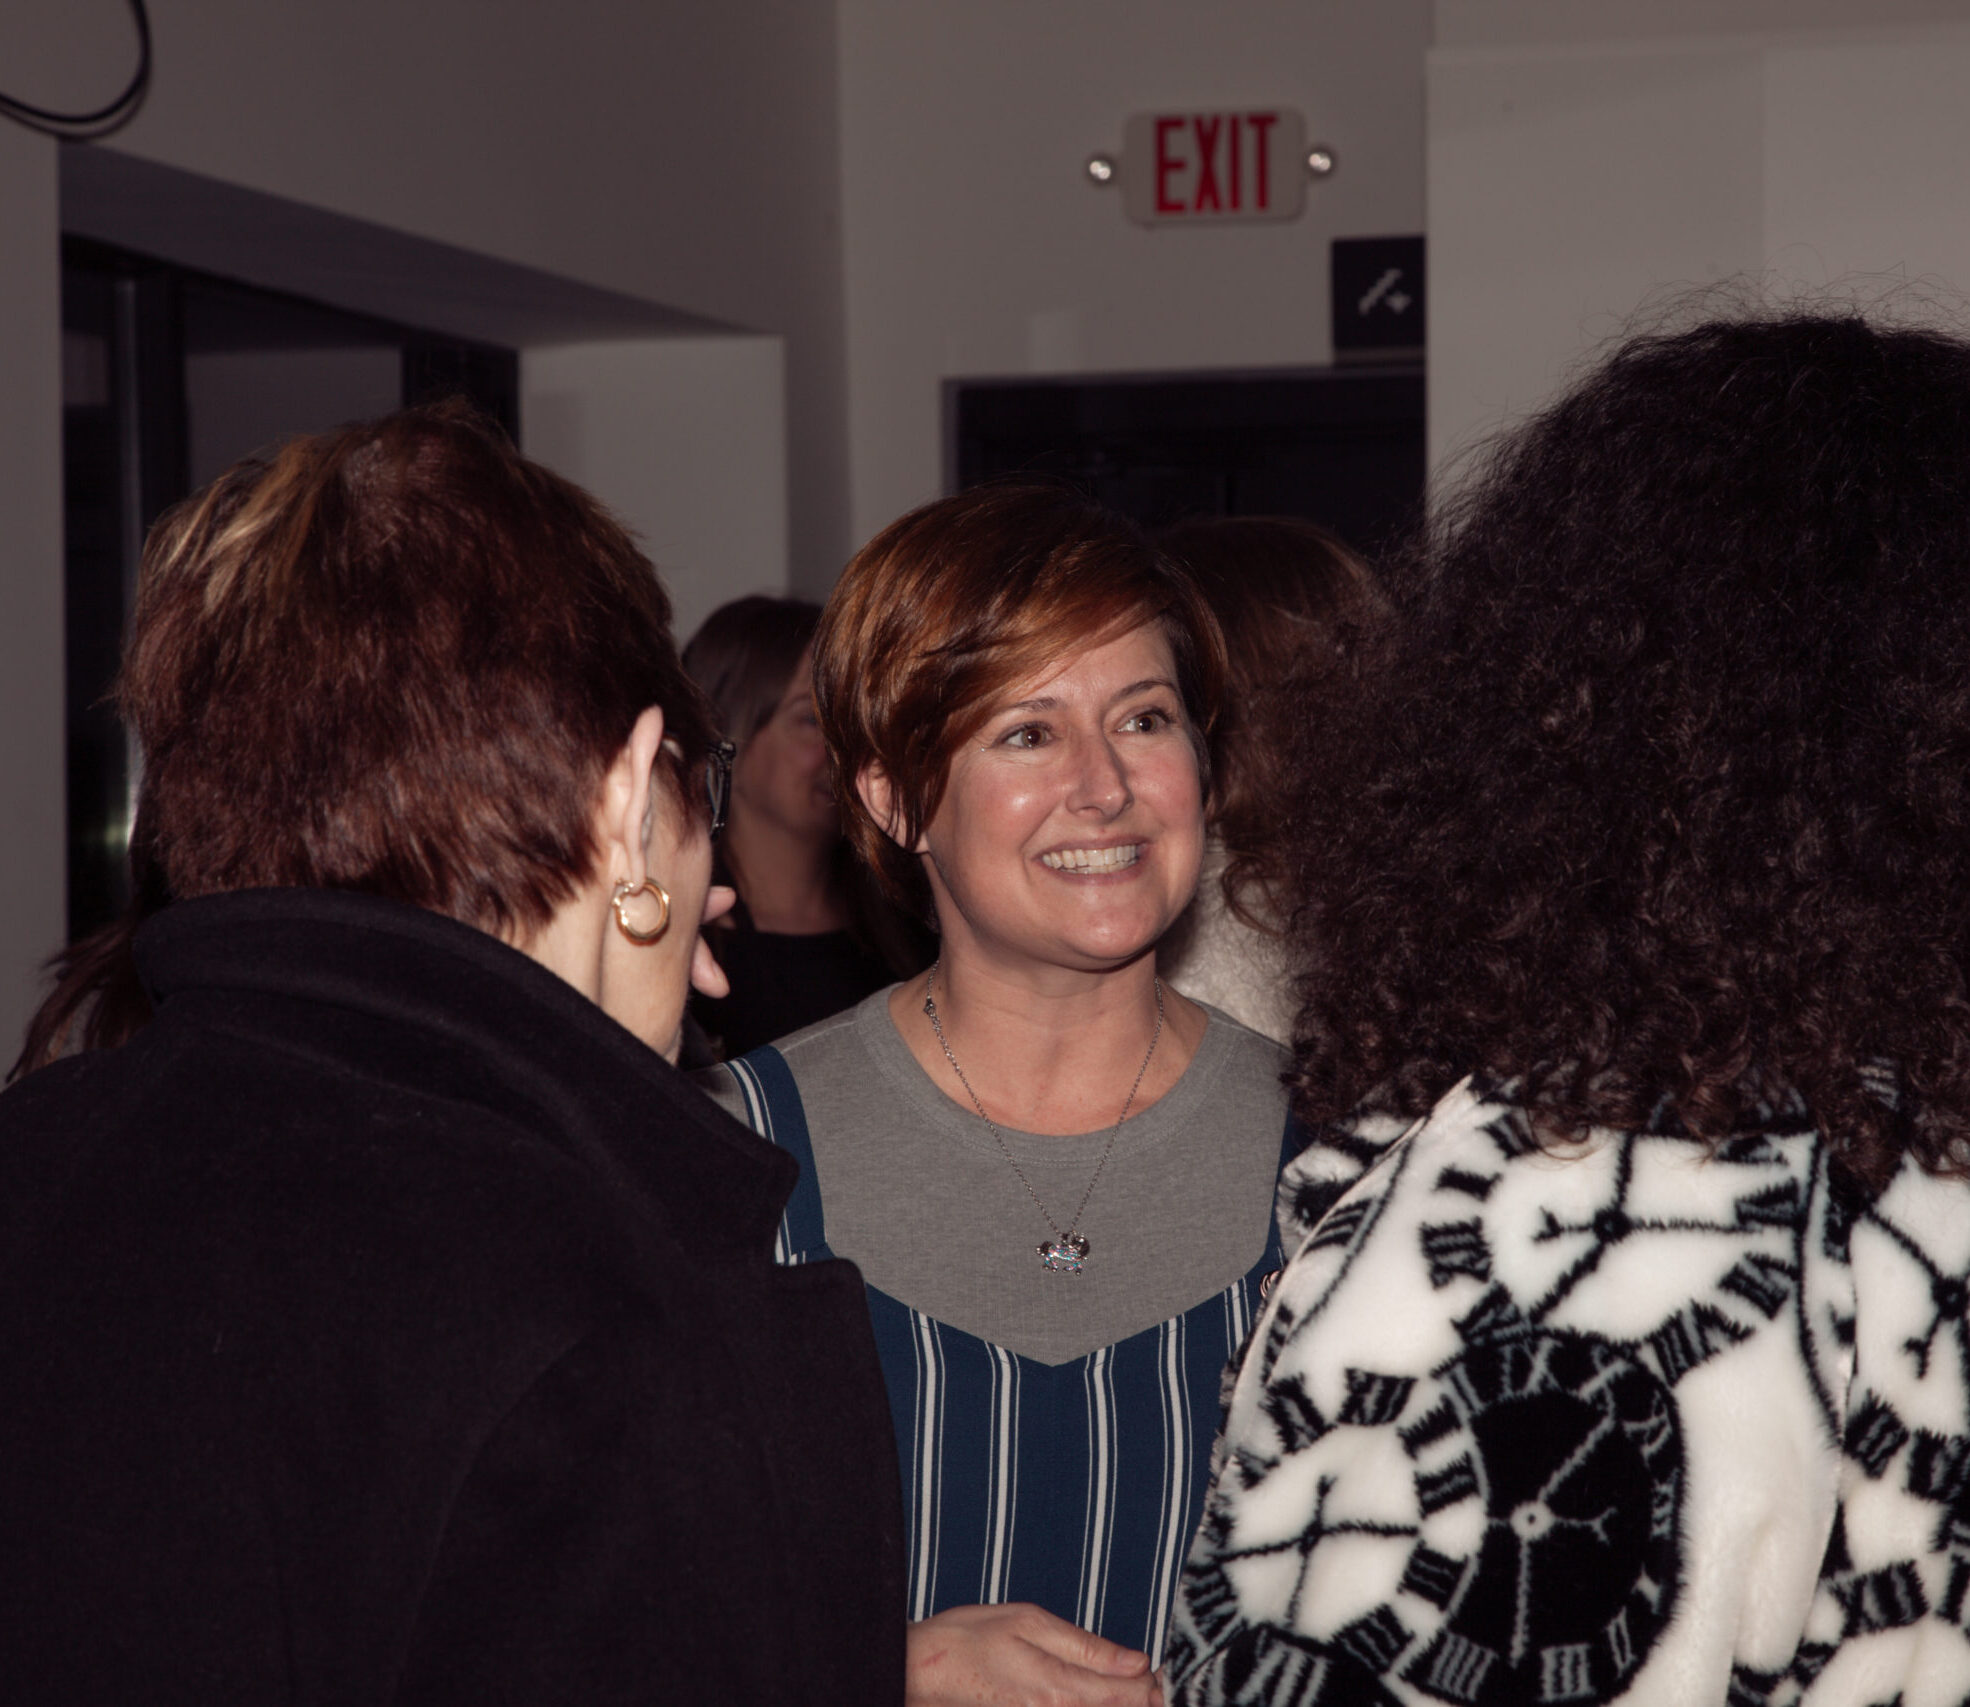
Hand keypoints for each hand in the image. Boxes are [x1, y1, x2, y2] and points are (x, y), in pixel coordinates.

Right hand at [906, 1602, 1162, 1706]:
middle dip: (1142, 1698)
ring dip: (1116, 1704)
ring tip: (1124, 1688)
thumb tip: (1136, 1661)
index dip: (1153, 1684)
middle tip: (1149, 1679)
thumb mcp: (1030, 1622)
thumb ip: (1087, 1647)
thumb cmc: (970, 1638)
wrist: (920, 1670)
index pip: (1128, 1696)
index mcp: (1059, 1688)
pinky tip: (1091, 1696)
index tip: (1158, 1668)